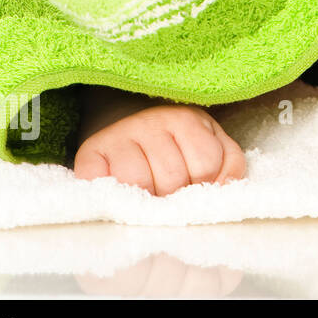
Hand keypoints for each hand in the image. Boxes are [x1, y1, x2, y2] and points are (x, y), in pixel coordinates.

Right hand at [73, 104, 246, 195]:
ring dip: (146, 198)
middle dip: (174, 195)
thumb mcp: (212, 145)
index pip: (206, 165)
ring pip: (140, 183)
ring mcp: (118, 135)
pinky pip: (102, 183)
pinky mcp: (89, 151)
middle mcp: (151, 121)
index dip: (202, 185)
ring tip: (148, 193)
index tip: (194, 186)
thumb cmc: (177, 144)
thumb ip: (228, 165)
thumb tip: (223, 190)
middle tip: (168, 192)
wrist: (128, 125)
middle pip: (173, 179)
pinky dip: (112, 194)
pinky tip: (120, 190)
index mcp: (187, 119)